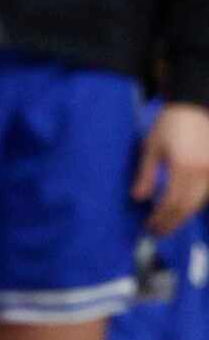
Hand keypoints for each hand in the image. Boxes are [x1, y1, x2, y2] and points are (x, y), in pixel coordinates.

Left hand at [133, 102, 208, 236]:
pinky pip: (205, 194)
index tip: (148, 227)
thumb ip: (146, 175)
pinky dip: (193, 205)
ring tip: (167, 225)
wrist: (196, 106)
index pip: (171, 203)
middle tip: (157, 233)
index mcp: (183, 168)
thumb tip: (138, 198)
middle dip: (172, 223)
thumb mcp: (152, 148)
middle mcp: (202, 173)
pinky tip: (181, 209)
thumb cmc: (170, 124)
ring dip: (183, 217)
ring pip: (199, 204)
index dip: (160, 218)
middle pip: (187, 208)